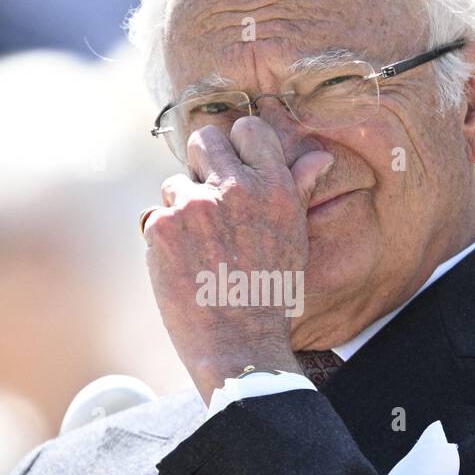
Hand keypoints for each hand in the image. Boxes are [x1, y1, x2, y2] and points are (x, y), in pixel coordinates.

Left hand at [142, 116, 334, 402]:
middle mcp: (236, 188)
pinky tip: (182, 266)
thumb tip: (319, 156)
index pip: (248, 130)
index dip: (238, 147)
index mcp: (274, 187)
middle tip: (208, 201)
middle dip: (201, 163)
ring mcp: (195, 205)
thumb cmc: (271, 294)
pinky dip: (163, 239)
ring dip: (182, 209)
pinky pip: (155, 216)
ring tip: (200, 250)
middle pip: (204, 139)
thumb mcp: (294, 238)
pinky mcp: (162, 226)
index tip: (234, 169)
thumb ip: (298, 190)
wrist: (238, 344)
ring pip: (175, 183)